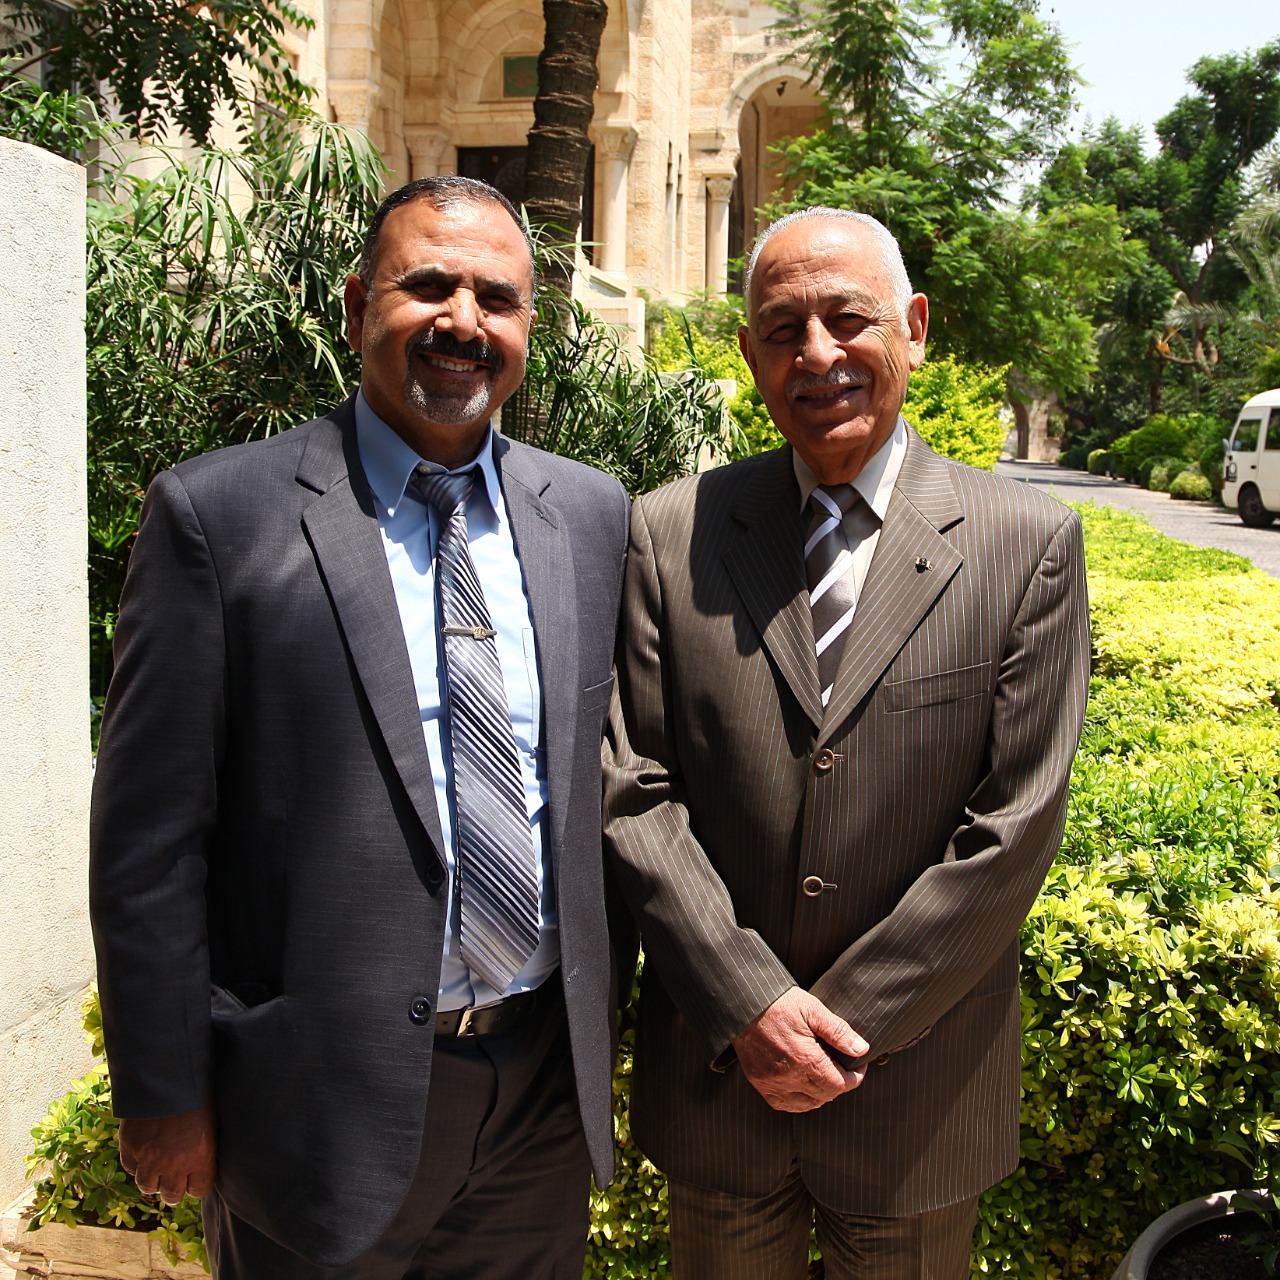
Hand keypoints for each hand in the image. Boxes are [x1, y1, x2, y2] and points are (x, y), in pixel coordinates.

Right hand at [118, 1102, 216, 1203]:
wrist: (169, 1073)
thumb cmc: (199, 1092)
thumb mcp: (212, 1119)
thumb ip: (206, 1146)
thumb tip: (204, 1160)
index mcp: (201, 1156)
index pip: (199, 1190)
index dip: (197, 1185)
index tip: (196, 1180)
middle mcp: (174, 1163)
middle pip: (172, 1196)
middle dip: (174, 1189)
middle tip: (175, 1181)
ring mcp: (149, 1157)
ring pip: (147, 1186)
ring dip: (153, 1180)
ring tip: (158, 1170)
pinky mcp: (130, 1146)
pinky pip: (130, 1168)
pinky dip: (136, 1164)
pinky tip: (143, 1155)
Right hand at [732, 987, 868, 1112]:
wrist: (743, 1002)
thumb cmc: (778, 1002)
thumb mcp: (812, 1009)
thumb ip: (838, 1032)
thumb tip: (861, 1049)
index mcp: (805, 1059)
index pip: (839, 1084)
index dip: (855, 1078)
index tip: (859, 1065)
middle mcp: (789, 1077)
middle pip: (825, 1096)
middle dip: (839, 1084)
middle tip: (843, 1066)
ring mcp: (771, 1082)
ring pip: (806, 1104)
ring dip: (820, 1095)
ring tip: (824, 1076)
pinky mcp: (759, 1081)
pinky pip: (783, 1104)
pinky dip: (798, 1100)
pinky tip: (802, 1086)